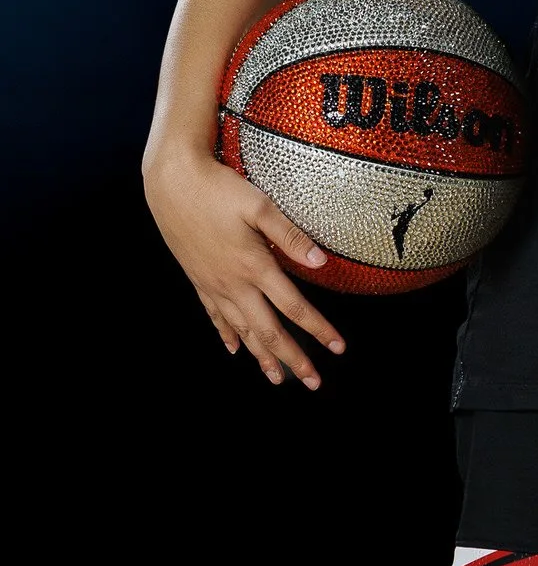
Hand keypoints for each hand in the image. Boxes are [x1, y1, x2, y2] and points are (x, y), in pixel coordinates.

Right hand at [143, 149, 346, 387]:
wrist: (171, 183)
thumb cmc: (219, 189)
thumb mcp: (259, 205)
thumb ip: (290, 235)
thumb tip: (321, 261)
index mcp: (254, 266)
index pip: (294, 307)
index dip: (318, 329)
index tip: (338, 348)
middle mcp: (233, 283)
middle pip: (268, 330)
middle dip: (292, 358)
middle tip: (312, 382)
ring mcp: (213, 285)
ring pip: (241, 330)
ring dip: (261, 356)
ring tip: (276, 378)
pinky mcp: (197, 279)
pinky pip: (214, 316)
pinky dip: (227, 335)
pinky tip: (234, 349)